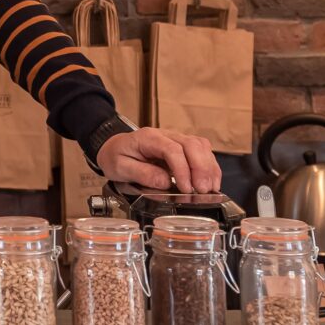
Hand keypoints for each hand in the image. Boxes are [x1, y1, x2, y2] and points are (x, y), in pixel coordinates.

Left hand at [94, 128, 222, 193]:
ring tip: (210, 188)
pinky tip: (212, 181)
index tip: (186, 188)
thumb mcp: (120, 167)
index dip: (182, 169)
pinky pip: (201, 151)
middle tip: (202, 190)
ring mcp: (175, 139)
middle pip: (191, 144)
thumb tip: (166, 183)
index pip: (172, 149)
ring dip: (208, 168)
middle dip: (200, 168)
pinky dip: (209, 166)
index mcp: (148, 138)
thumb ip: (143, 174)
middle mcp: (165, 135)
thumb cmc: (116, 156)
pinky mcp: (182, 147)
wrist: (113, 147)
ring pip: (200, 146)